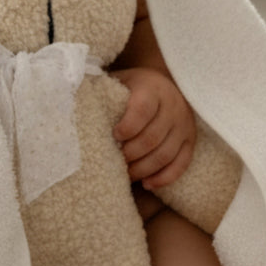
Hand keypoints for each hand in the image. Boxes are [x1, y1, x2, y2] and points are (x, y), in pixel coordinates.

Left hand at [111, 67, 195, 187]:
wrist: (160, 82)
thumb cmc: (129, 86)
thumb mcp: (117, 81)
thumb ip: (102, 92)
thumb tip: (74, 107)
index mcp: (152, 87)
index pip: (142, 109)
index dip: (127, 126)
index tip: (113, 136)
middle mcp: (173, 105)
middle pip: (153, 137)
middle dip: (131, 154)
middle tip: (114, 162)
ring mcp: (184, 124)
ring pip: (166, 154)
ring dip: (144, 169)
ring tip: (126, 174)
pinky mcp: (191, 140)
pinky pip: (182, 163)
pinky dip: (164, 177)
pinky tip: (147, 183)